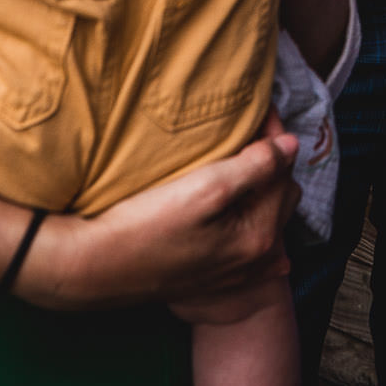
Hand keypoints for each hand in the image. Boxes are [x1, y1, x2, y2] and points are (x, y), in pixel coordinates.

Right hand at [22, 119, 302, 311]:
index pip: (283, 172)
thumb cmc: (146, 226)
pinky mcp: (211, 276)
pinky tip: (232, 207)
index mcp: (260, 236)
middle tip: (246, 132)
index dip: (272, 136)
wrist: (94, 267)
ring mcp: (234, 272)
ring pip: (264, 216)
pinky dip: (247, 218)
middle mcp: (255, 259)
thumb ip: (256, 166)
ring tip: (236, 160)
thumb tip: (291, 144)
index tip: (257, 109)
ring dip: (259, 188)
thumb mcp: (206, 188)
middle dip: (270, 162)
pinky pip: (245, 240)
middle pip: (280, 195)